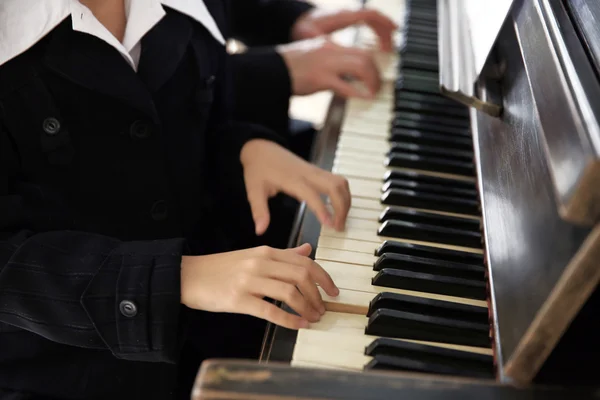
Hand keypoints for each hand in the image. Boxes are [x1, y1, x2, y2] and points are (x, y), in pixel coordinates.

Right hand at [180, 243, 338, 328]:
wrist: (189, 276)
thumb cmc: (222, 268)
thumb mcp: (254, 255)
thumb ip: (283, 254)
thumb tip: (307, 250)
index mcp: (266, 252)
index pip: (305, 262)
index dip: (324, 278)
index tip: (333, 291)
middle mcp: (260, 264)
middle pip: (302, 277)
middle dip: (318, 295)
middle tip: (324, 309)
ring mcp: (249, 281)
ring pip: (290, 293)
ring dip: (307, 308)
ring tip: (313, 318)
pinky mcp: (238, 299)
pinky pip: (270, 311)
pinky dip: (289, 320)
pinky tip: (299, 325)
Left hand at [240, 139, 350, 234]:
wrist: (261, 148)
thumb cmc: (258, 169)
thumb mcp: (254, 191)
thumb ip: (259, 211)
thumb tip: (260, 230)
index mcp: (293, 179)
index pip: (312, 194)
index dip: (323, 209)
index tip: (330, 225)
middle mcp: (308, 174)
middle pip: (335, 187)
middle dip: (342, 208)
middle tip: (338, 228)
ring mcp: (315, 171)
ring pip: (340, 182)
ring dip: (345, 201)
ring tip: (341, 220)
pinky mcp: (318, 171)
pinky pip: (338, 181)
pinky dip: (343, 194)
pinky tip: (339, 208)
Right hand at [279, 38, 380, 97]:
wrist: (270, 70)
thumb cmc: (288, 69)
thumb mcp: (312, 59)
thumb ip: (329, 65)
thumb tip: (344, 79)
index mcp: (329, 45)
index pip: (359, 50)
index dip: (372, 64)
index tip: (375, 76)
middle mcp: (330, 51)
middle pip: (365, 57)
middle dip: (376, 73)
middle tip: (377, 87)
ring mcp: (326, 64)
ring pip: (360, 66)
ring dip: (371, 81)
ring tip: (372, 93)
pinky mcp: (320, 79)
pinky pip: (346, 85)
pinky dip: (358, 92)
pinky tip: (364, 98)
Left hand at [292, 8, 397, 51]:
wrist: (295, 23)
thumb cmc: (302, 29)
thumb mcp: (310, 36)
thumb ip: (321, 41)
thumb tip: (332, 47)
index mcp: (342, 16)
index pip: (369, 14)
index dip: (383, 22)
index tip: (394, 30)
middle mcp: (347, 14)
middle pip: (373, 18)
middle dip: (385, 31)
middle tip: (391, 48)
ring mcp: (347, 17)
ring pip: (370, 21)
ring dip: (380, 33)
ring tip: (387, 49)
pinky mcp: (345, 23)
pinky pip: (365, 25)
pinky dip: (373, 33)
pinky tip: (375, 46)